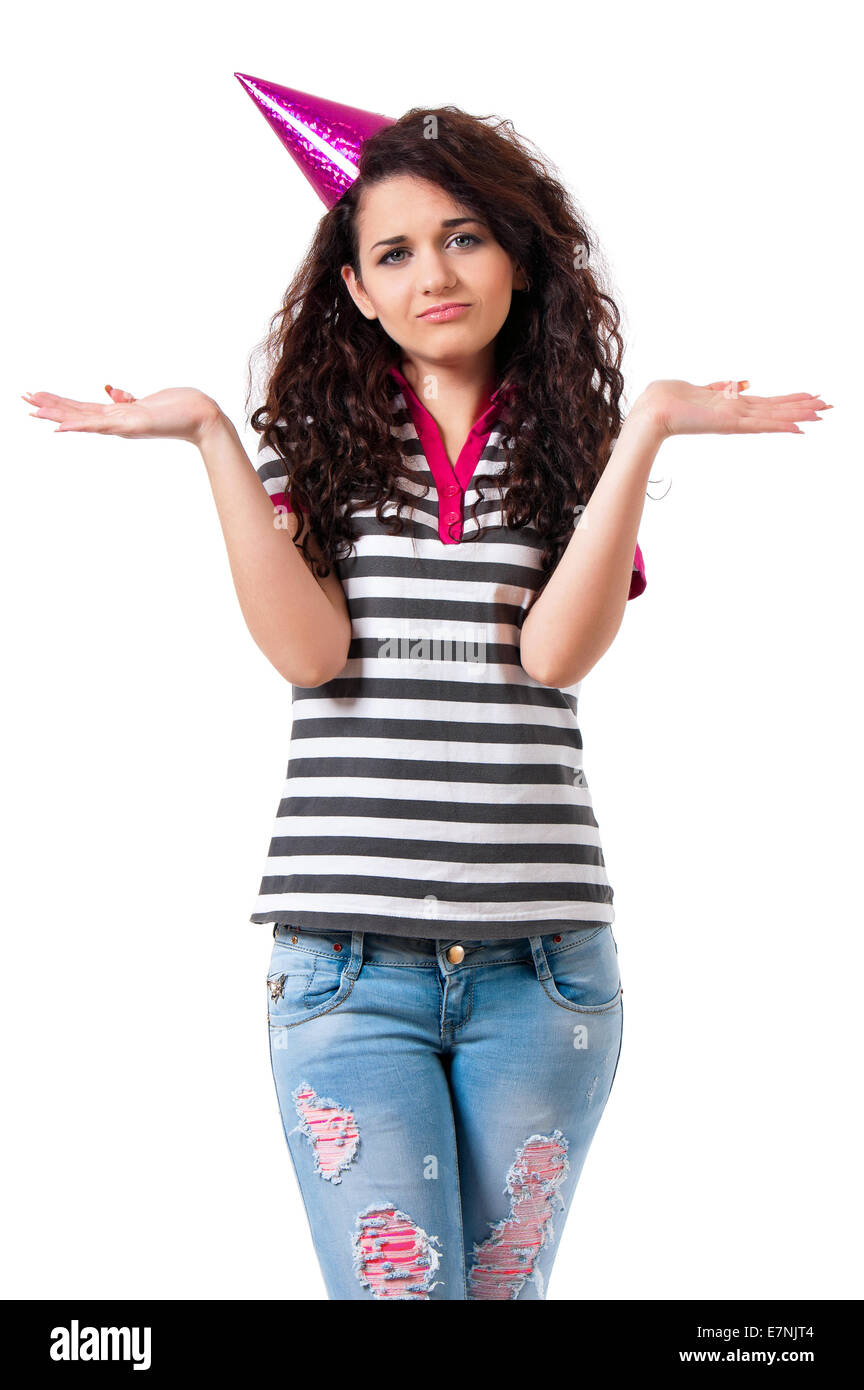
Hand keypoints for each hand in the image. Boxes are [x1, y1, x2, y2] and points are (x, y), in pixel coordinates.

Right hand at [21, 384, 221, 446]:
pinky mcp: (132, 424)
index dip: (59, 403)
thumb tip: (110, 389)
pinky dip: (79, 426)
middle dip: (49, 406)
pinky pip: (99, 425)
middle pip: (76, 413)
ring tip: (33, 408)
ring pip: (81, 419)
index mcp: (118, 416)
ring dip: (56, 414)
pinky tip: (61, 426)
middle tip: (23, 399)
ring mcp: (123, 425)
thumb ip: (125, 398)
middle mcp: (117, 422)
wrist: (202, 417)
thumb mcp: (146, 400)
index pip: (82, 409)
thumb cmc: (179, 408)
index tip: (37, 397)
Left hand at [634, 379, 832, 438]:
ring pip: (774, 416)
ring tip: (821, 413)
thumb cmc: (668, 399)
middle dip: (802, 408)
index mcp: (732, 406)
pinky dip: (779, 426)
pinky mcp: (728, 423)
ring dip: (798, 414)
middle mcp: (737, 413)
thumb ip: (722, 387)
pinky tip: (797, 427)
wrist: (652, 411)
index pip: (767, 403)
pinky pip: (759, 424)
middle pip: (777, 409)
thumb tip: (743, 381)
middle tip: (829, 406)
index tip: (811, 397)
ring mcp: (734, 418)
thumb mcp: (701, 388)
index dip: (790, 400)